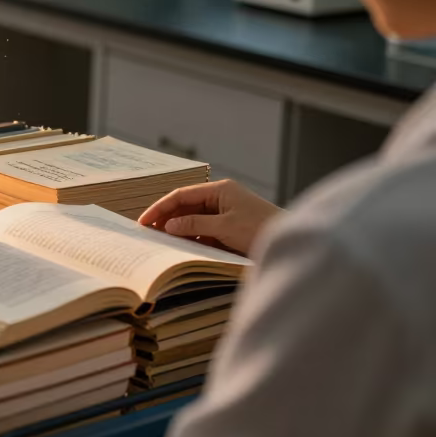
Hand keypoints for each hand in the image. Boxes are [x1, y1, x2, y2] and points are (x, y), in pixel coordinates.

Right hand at [139, 180, 282, 256]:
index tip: (144, 222)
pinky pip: (205, 229)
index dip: (160, 208)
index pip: (181, 195)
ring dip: (180, 229)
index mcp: (220, 190)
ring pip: (195, 218)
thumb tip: (169, 225)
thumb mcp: (224, 227)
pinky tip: (183, 246)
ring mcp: (227, 211)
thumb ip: (194, 225)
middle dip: (167, 218)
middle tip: (150, 233)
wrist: (292, 243)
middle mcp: (222, 197)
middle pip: (186, 205)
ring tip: (163, 241)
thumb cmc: (261, 230)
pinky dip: (193, 237)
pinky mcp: (231, 226)